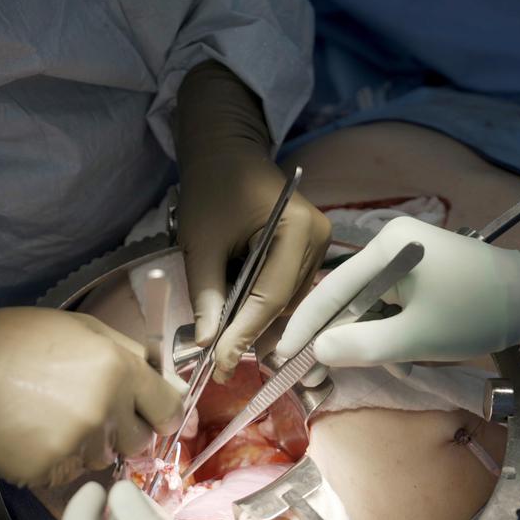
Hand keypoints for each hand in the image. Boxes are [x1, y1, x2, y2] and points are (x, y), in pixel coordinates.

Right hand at [0, 279, 183, 486]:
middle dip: (124, 429)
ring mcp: (76, 444)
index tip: (152, 414)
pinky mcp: (47, 470)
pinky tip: (31, 433)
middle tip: (91, 412)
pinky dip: (56, 458)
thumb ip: (126, 351)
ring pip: (104, 458)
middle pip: (141, 440)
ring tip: (51, 418)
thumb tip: (159, 375)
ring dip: (89, 444)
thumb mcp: (79, 327)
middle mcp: (104, 409)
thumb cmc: (13, 340)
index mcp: (117, 368)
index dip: (162, 412)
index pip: (169, 408)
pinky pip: (69, 472)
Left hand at [175, 60, 330, 381]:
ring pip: (290, 303)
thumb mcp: (201, 241)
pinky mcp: (309, 252)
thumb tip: (207, 344)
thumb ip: (205, 292)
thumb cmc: (211, 189)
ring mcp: (318, 246)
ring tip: (229, 352)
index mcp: (297, 228)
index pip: (273, 294)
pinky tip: (243, 327)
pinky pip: (289, 291)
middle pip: (287, 304)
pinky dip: (265, 310)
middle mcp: (318, 239)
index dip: (247, 332)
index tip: (221, 363)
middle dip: (255, 336)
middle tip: (223, 367)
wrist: (225, 153)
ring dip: (261, 328)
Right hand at [276, 216, 519, 378]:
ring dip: (361, 338)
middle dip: (331, 336)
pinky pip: (388, 303)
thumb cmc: (476, 312)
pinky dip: (385, 330)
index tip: (281, 354)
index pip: (331, 288)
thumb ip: (362, 345)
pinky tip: (393, 356)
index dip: (304, 325)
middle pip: (346, 295)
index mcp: (386, 245)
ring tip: (352, 371)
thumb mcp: (416, 337)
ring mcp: (405, 256)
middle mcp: (390, 243)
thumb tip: (318, 350)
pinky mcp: (419, 271)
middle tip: (308, 371)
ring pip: (367, 303)